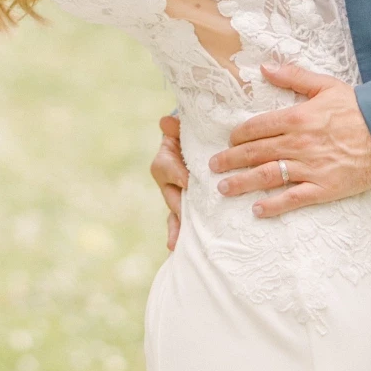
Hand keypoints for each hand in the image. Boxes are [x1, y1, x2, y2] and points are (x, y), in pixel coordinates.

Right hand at [150, 113, 185, 252]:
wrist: (205, 141)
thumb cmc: (197, 132)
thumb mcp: (188, 127)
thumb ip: (178, 126)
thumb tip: (166, 121)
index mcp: (168, 158)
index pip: (165, 167)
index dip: (175, 174)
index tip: (186, 182)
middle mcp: (170, 179)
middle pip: (170, 195)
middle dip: (177, 208)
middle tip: (184, 217)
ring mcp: (179, 194)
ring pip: (175, 212)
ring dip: (175, 228)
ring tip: (175, 244)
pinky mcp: (190, 206)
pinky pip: (184, 221)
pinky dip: (181, 235)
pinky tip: (179, 249)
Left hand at [209, 63, 370, 215]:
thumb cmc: (358, 108)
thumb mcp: (325, 85)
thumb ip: (293, 76)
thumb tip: (265, 68)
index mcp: (296, 118)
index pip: (257, 127)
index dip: (238, 135)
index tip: (229, 141)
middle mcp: (297, 144)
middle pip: (254, 153)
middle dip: (230, 160)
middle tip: (213, 166)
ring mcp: (309, 167)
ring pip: (266, 176)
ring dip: (241, 183)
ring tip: (224, 188)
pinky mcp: (323, 188)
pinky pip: (292, 199)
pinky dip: (273, 206)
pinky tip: (257, 210)